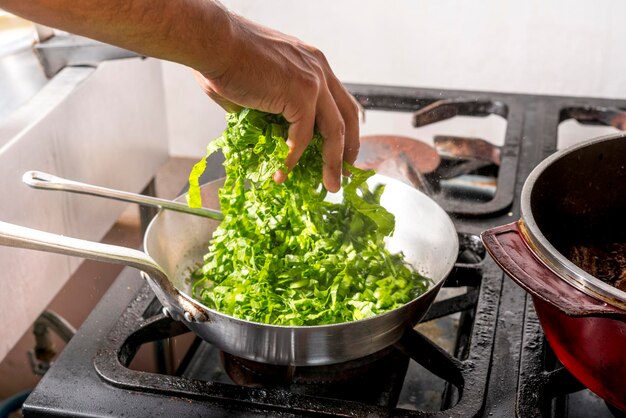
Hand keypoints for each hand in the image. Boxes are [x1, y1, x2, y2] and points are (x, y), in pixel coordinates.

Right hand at [193, 13, 359, 192]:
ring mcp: (313, 81)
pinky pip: (302, 137)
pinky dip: (293, 158)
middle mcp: (319, 69)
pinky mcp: (301, 94)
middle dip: (349, 148)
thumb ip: (271, 106)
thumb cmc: (225, 58)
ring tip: (330, 186)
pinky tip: (283, 171)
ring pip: (334, 131)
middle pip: (347, 116)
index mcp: (313, 63)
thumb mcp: (259, 82)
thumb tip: (266, 130)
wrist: (213, 42)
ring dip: (333, 162)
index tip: (344, 151)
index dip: (345, 128)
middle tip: (345, 173)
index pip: (340, 99)